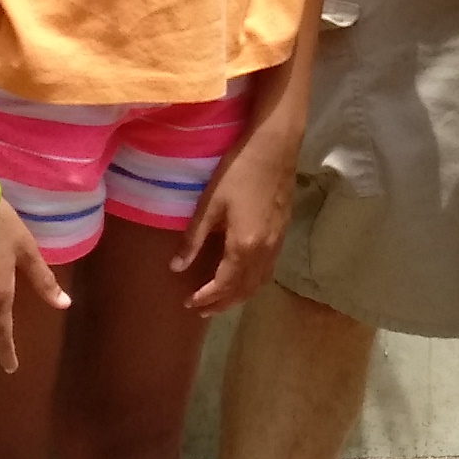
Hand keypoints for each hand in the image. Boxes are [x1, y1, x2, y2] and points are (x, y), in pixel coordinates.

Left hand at [174, 113, 300, 316]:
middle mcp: (264, 252)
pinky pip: (267, 271)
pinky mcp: (282, 235)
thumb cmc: (238, 171)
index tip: (189, 304)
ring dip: (238, 296)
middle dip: (221, 303)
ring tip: (220, 301)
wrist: (275, 148)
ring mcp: (277, 244)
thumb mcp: (210, 204)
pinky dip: (253, 283)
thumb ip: (193, 238)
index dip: (206, 297)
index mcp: (244, 247)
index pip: (224, 284)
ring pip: (258, 283)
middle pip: (243, 290)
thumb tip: (176, 267)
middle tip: (201, 310)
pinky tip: (243, 279)